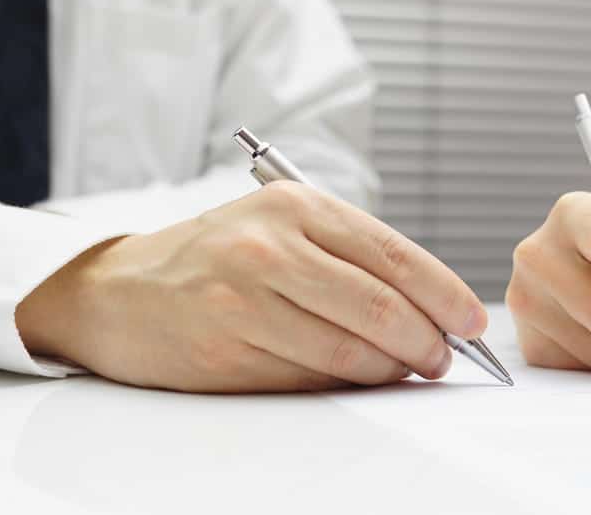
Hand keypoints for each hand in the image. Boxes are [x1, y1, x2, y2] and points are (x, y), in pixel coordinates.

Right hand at [16, 182, 487, 392]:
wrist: (119, 290)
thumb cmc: (211, 257)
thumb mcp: (277, 227)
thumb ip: (347, 257)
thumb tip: (427, 308)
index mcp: (292, 205)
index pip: (392, 252)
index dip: (443, 293)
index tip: (472, 321)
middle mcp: (269, 247)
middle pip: (380, 306)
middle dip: (428, 341)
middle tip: (444, 357)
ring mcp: (244, 299)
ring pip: (351, 349)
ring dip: (392, 369)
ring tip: (405, 369)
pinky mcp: (226, 350)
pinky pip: (311, 379)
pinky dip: (346, 384)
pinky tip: (355, 377)